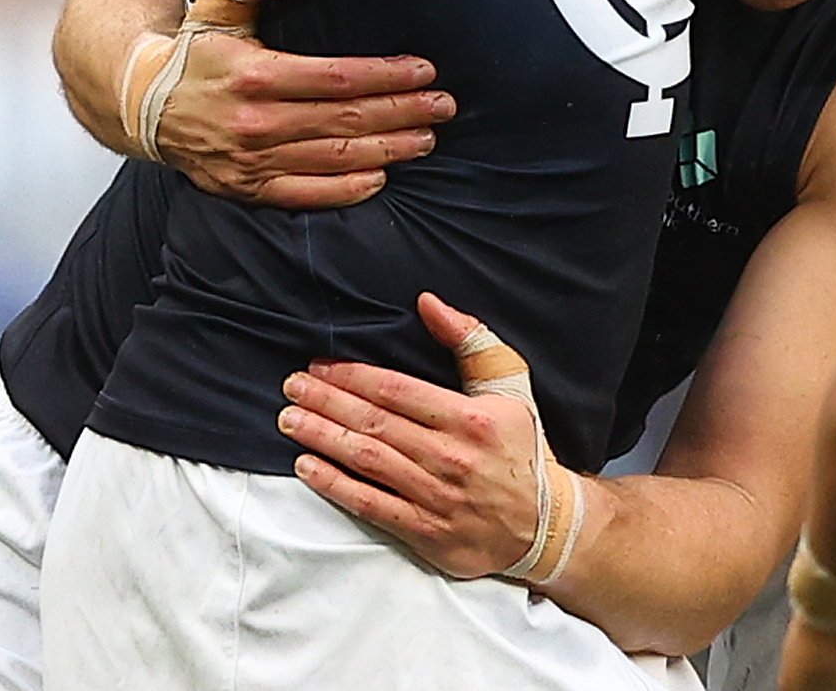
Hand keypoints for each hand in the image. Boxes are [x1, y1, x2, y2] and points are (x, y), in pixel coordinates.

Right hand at [143, 0, 454, 207]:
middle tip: (443, 106)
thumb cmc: (195, 52)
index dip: (386, 76)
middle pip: (346, 120)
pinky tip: (380, 178)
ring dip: (388, 150)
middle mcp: (256, 122)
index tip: (424, 71)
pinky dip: (346, 190)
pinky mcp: (247, 188)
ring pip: (335, 158)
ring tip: (427, 139)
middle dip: (403, 112)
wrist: (144, 106)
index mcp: (255, 75)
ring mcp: (252, 161)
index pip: (337, 78)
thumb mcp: (217, 4)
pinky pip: (306, 194)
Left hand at [282, 294, 555, 580]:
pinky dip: (335, 485)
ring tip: (289, 420)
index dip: (352, 376)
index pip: (397, 390)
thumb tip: (429, 303)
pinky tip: (307, 467)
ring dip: (322, 438)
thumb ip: (470, 340)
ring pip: (367, 461)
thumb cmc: (523, 448)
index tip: (320, 366)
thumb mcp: (510, 384)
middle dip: (326, 402)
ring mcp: (436, 497)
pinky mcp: (425, 532)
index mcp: (470, 418)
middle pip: (374, 423)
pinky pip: (371, 504)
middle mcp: (451, 456)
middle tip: (291, 387)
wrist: (546, 524)